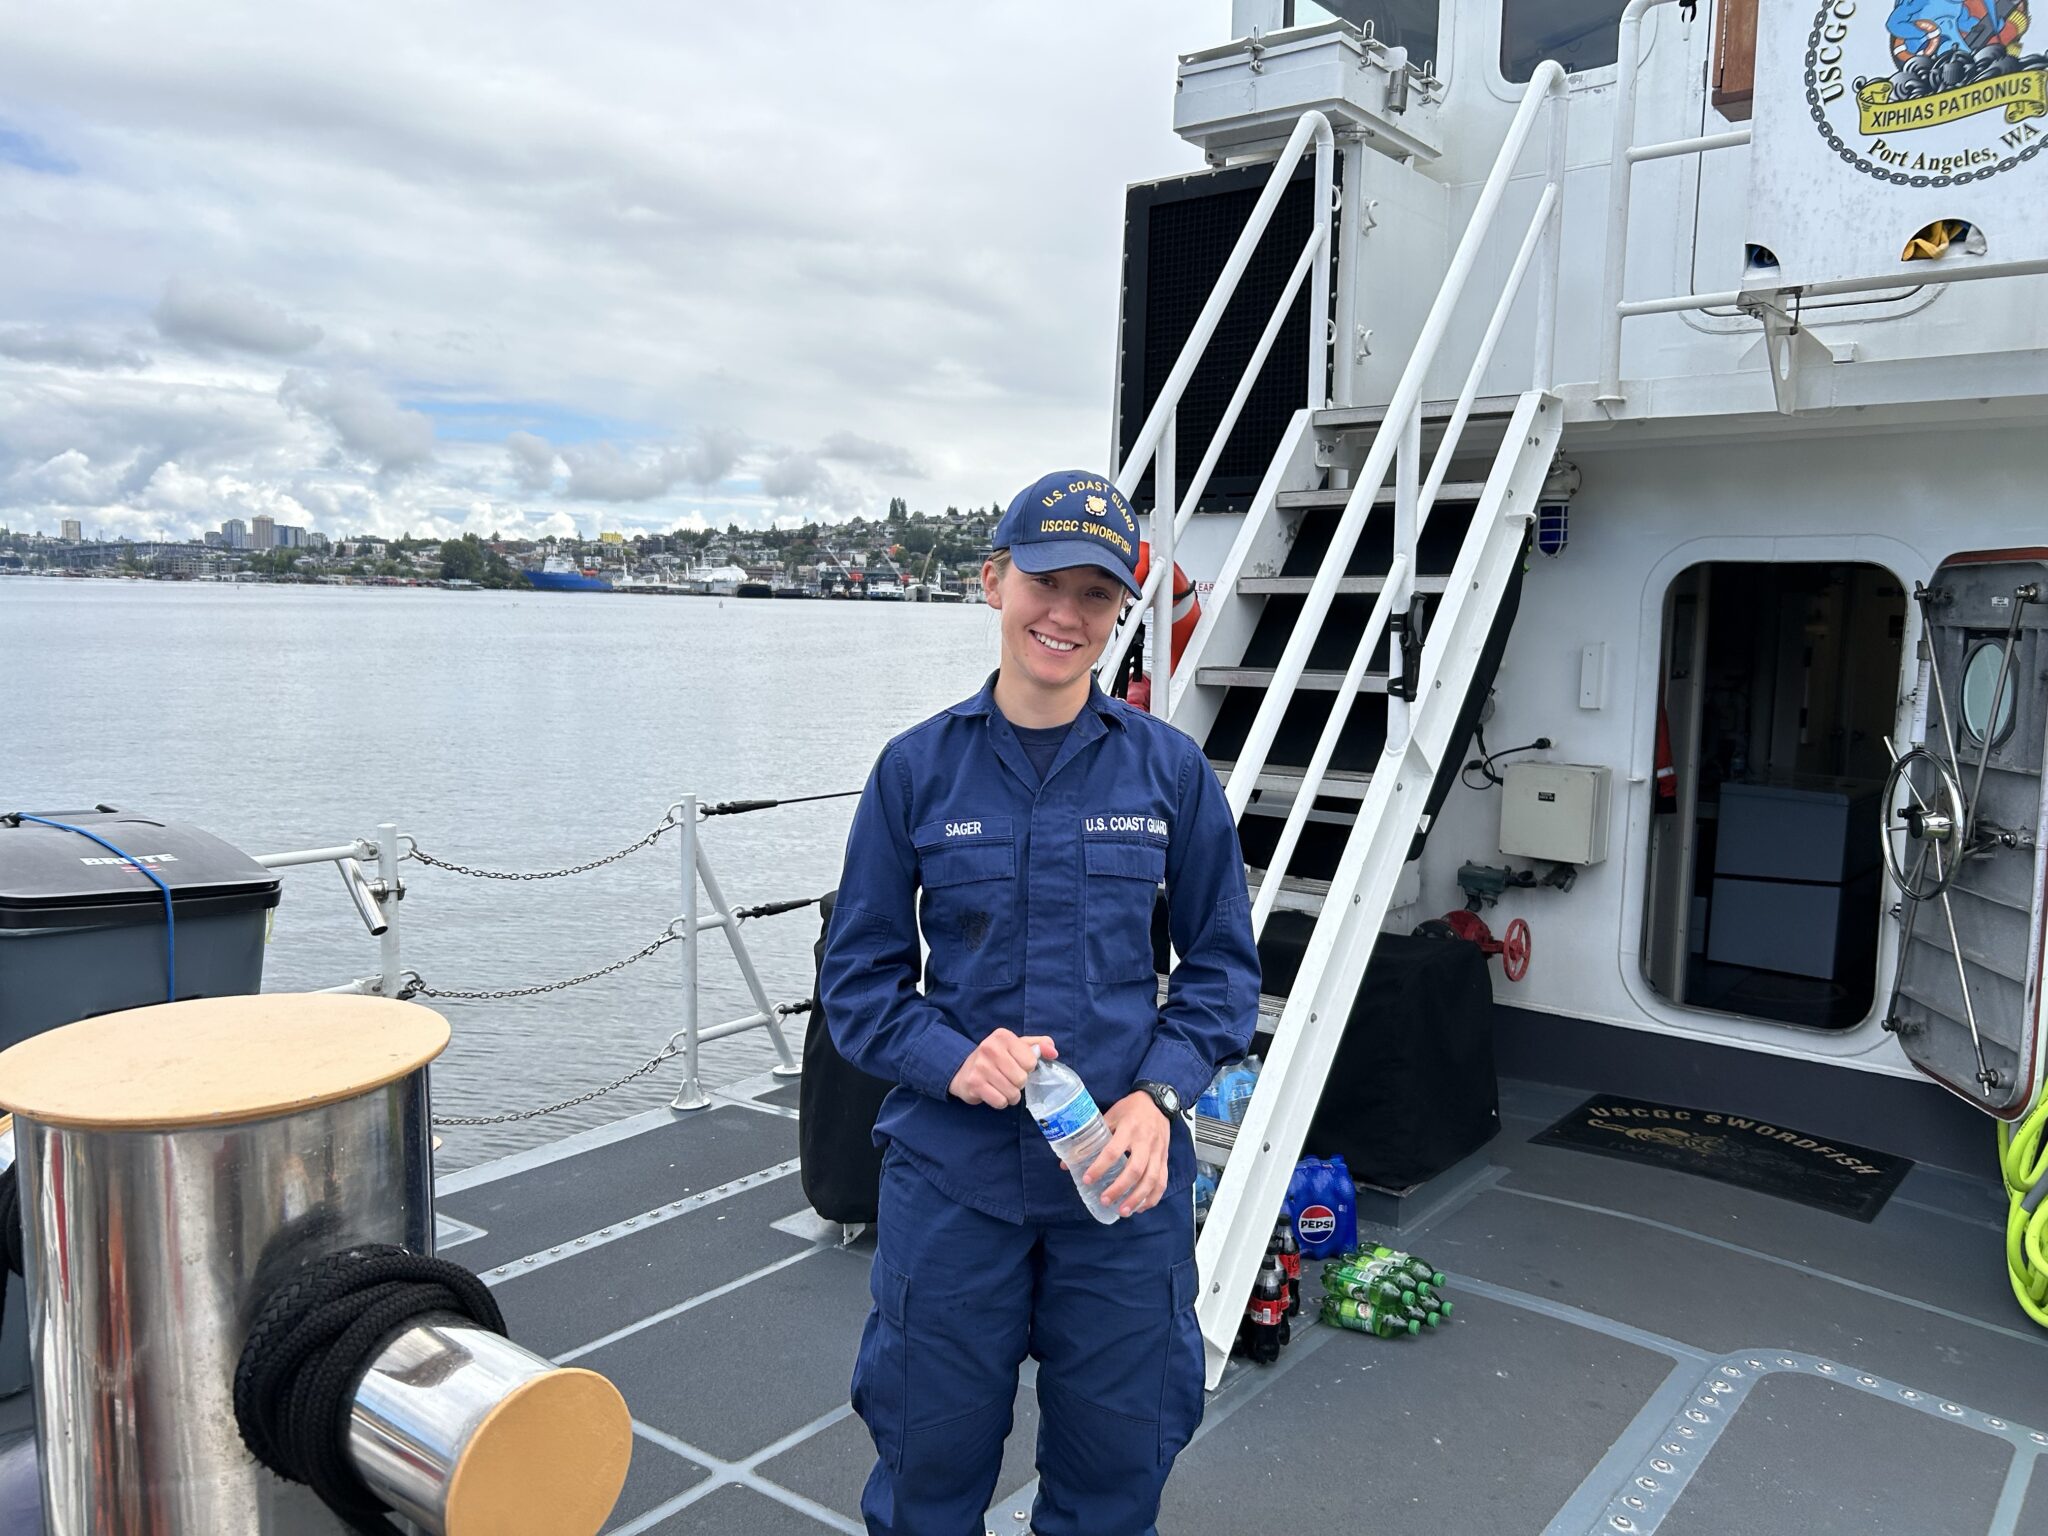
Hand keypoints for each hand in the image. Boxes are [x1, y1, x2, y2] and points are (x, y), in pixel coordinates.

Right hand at [949, 1029, 1056, 1109]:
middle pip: (1022, 1078)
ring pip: (1012, 1092)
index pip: (1031, 1061)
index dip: (1028, 1068)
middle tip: (1009, 1078)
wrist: (963, 1071)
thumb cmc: (996, 1059)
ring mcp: (980, 1066)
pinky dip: (1001, 1102)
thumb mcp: (1017, 1046)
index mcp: (1003, 1036)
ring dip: (1011, 1095)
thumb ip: (1039, 1045)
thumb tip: (1054, 1052)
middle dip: (1019, 1083)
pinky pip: (1000, 1101)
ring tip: (1003, 1087)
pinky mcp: (974, 1083)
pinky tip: (994, 1093)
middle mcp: (989, 1048)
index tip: (1017, 1066)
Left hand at [1083, 1092, 1170, 1217]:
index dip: (1100, 1167)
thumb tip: (1068, 1162)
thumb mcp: (1110, 1115)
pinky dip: (1152, 1197)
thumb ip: (1093, 1137)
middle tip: (1105, 1200)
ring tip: (1123, 1211)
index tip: (1088, 1180)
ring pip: (1151, 1179)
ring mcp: (1157, 1151)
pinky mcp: (1165, 1158)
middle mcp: (1145, 1142)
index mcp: (1128, 1128)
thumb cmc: (1131, 1109)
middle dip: (1120, 1188)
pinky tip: (1141, 1207)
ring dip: (1137, 1198)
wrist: (1158, 1101)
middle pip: (1135, 1170)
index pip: (1113, 1151)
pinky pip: (1162, 1181)